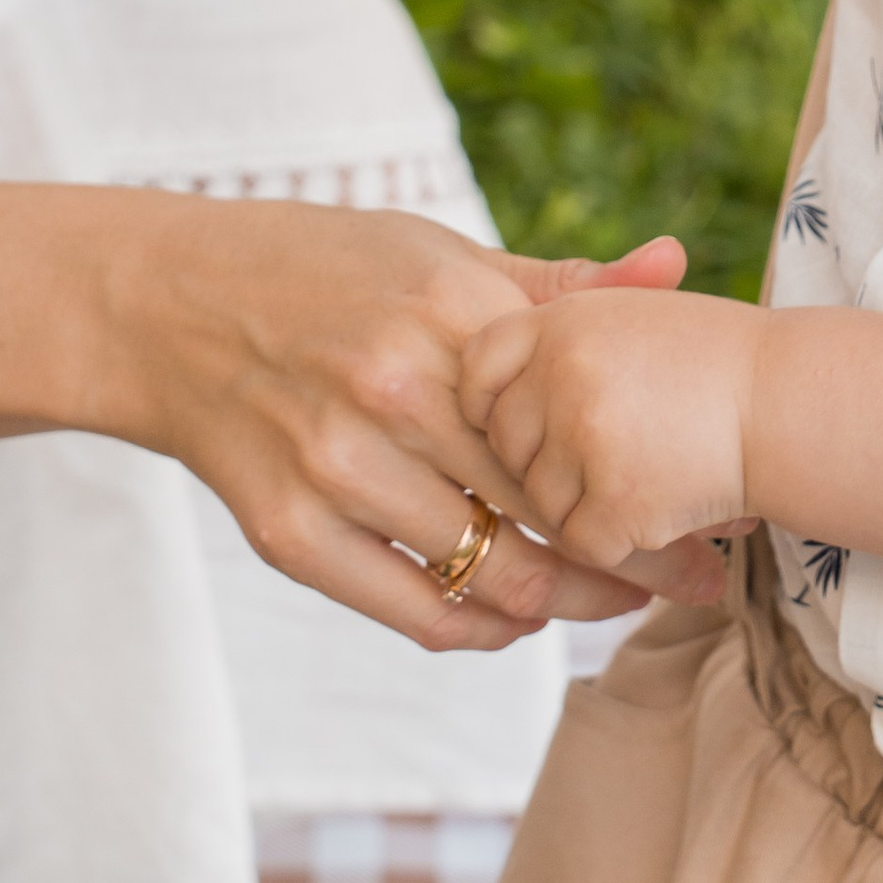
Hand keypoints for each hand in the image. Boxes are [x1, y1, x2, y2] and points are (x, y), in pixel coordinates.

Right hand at [97, 205, 728, 654]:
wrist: (168, 307)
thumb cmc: (322, 271)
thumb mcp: (437, 254)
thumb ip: (557, 284)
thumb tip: (676, 262)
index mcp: (446, 311)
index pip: (584, 417)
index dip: (659, 470)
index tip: (715, 504)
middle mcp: (395, 390)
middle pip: (554, 504)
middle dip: (640, 552)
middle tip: (700, 575)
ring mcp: (337, 467)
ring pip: (497, 572)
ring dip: (570, 599)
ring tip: (617, 596)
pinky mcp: (289, 534)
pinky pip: (419, 613)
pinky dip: (485, 628)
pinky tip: (518, 615)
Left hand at [460, 284, 763, 575]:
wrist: (786, 400)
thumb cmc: (711, 359)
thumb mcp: (629, 315)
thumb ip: (556, 336)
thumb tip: (475, 385)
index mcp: (558, 321)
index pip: (477, 370)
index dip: (489, 403)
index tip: (524, 419)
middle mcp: (562, 373)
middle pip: (504, 444)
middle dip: (543, 459)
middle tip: (606, 450)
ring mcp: (586, 439)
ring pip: (541, 502)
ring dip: (584, 503)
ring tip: (646, 470)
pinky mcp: (616, 502)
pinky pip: (582, 543)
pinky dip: (618, 538)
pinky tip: (659, 504)